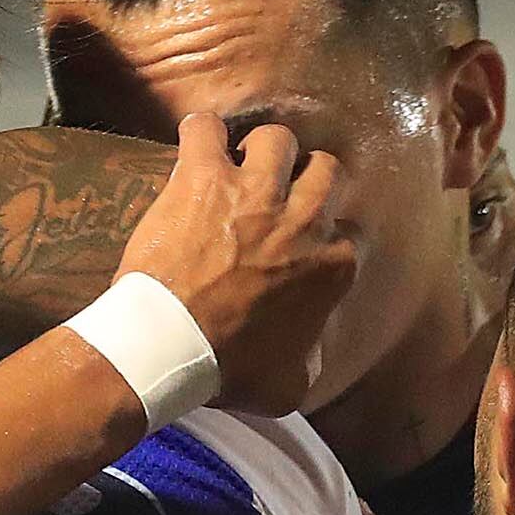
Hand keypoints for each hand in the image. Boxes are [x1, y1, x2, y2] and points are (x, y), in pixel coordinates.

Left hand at [115, 115, 351, 413]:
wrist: (167, 348)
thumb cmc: (225, 370)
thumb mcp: (287, 385)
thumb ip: (310, 363)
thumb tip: (312, 353)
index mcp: (332, 266)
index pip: (347, 232)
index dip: (323, 233)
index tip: (299, 242)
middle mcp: (303, 221)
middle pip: (324, 172)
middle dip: (305, 178)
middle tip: (276, 192)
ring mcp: (255, 194)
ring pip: (278, 140)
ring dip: (261, 150)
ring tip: (239, 163)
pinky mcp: (204, 178)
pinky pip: (208, 129)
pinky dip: (202, 130)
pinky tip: (197, 139)